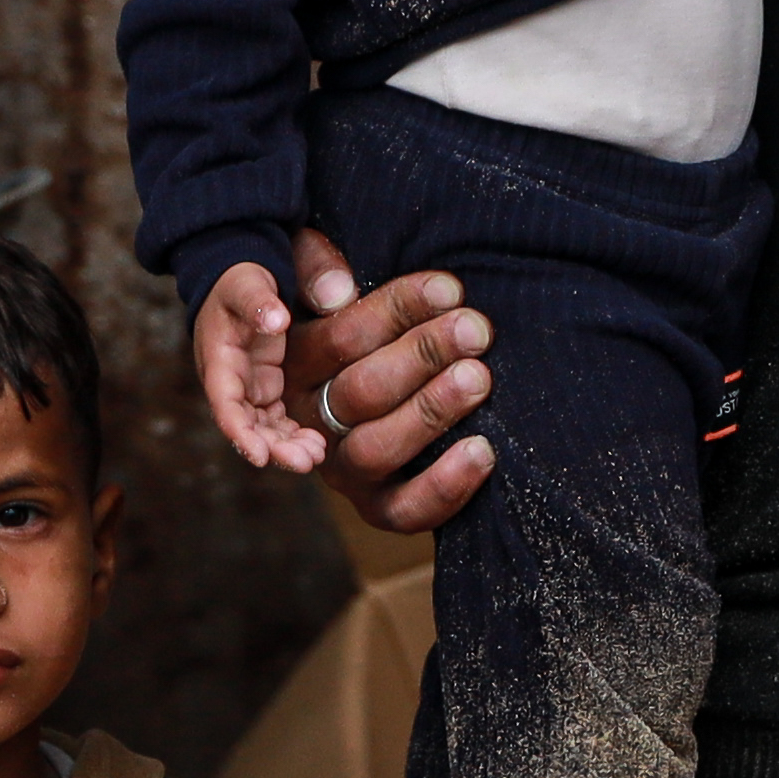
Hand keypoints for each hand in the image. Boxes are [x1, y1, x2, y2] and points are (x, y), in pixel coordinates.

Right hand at [193, 259, 322, 472]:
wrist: (239, 278)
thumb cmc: (239, 281)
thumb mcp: (245, 283)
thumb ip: (259, 300)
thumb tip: (277, 319)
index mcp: (219, 360)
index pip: (225, 404)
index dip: (240, 433)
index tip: (258, 457)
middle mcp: (231, 382)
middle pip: (246, 426)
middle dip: (271, 449)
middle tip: (304, 463)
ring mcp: (249, 388)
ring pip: (263, 429)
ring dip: (284, 447)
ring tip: (314, 457)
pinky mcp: (267, 388)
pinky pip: (278, 420)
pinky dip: (293, 434)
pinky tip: (318, 446)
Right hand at [292, 230, 492, 530]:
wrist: (386, 390)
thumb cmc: (368, 323)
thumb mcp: (326, 283)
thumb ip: (317, 268)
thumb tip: (338, 290)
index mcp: (295, 364)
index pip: (342, 337)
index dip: (397, 309)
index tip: (451, 288)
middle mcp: (311, 420)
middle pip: (360, 392)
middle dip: (423, 355)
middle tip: (475, 329)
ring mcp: (341, 469)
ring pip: (375, 449)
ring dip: (430, 412)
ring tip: (478, 378)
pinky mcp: (375, 507)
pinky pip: (403, 509)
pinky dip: (444, 486)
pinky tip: (483, 450)